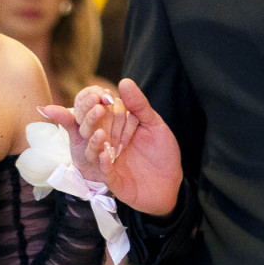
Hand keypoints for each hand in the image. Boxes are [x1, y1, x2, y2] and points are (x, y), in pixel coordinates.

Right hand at [42, 79, 182, 214]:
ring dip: (95, 142)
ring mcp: (109, 162)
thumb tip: (124, 81)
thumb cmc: (162, 152)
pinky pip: (105, 172)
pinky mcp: (114, 180)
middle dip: (92, 120)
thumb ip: (139, 106)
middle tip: (97, 109)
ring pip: (94, 151)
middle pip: (92, 130)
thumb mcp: (154, 124)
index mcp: (115, 128)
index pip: (99, 112)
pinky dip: (103, 164)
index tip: (100, 94)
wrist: (171, 183)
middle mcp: (108, 144)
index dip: (97, 103)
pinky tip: (105, 154)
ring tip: (100, 133)